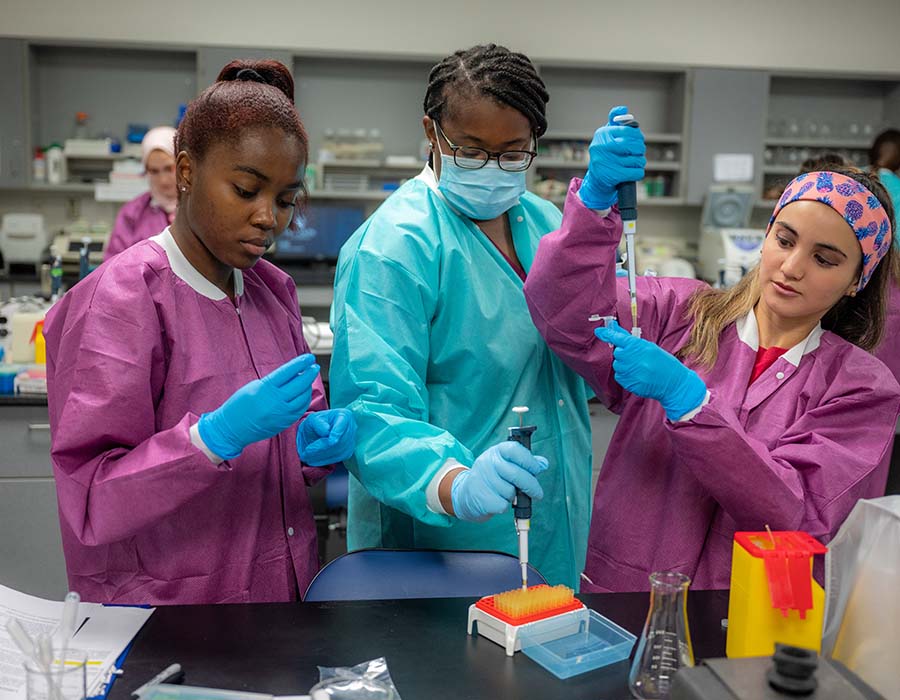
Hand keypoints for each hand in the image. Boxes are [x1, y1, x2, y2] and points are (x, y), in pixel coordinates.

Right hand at [198, 354, 318, 458]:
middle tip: (314, 366)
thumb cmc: (240, 405)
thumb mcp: (254, 387)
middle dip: (310, 373)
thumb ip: (273, 381)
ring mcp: (281, 413)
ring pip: (303, 397)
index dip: (300, 363)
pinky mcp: (284, 423)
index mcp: (265, 388)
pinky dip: (305, 399)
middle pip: (299, 384)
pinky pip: (301, 409)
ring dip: (308, 386)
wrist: (232, 429)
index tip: (309, 357)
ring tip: (309, 379)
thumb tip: (292, 374)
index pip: (288, 372)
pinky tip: (305, 393)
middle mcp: (275, 401)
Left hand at [297, 408, 356, 465]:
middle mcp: (351, 428)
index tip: (330, 441)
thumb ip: (318, 424)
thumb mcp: (313, 419)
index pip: (342, 425)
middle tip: (307, 452)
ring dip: (322, 457)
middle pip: (340, 441)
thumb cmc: (316, 423)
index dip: (337, 433)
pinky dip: (326, 460)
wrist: (317, 431)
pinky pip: (338, 458)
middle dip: (322, 449)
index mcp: (344, 415)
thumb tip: (326, 431)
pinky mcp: (348, 451)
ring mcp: (351, 440)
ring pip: (339, 452)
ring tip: (307, 457)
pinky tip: (315, 460)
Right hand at [450, 442, 547, 521]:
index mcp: (496, 451)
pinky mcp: (481, 497)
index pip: (515, 450)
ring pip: (510, 492)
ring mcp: (482, 479)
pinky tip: (498, 500)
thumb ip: (525, 463)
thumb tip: (543, 463)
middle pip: (516, 474)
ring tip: (505, 493)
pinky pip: (503, 504)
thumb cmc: (492, 477)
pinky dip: (504, 506)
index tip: (537, 470)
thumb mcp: (506, 464)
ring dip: (513, 496)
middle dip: (531, 486)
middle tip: (538, 494)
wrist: (466, 493)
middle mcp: (488, 462)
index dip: (529, 461)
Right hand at [579, 105, 646, 209]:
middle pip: (635, 145)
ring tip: (634, 162)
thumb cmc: (605, 153)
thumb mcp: (607, 135)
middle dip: (640, 149)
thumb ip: (615, 121)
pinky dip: (638, 172)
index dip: (638, 136)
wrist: (597, 179)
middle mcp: (601, 146)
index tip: (638, 140)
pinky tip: (634, 171)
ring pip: (637, 159)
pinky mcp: (613, 175)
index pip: (630, 131)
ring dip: (639, 161)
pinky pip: (636, 172)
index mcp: (602, 134)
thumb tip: (623, 108)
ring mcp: (606, 161)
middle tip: (638, 151)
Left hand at [594, 320, 706, 419]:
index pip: (618, 338)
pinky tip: (638, 376)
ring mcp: (629, 372)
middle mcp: (632, 358)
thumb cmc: (663, 363)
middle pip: (617, 353)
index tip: (598, 332)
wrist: (673, 383)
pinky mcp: (628, 383)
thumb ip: (629, 338)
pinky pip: (619, 376)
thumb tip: (613, 328)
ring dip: (625, 365)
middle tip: (638, 358)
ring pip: (617, 365)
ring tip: (640, 368)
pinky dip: (626, 375)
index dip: (607, 334)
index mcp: (638, 346)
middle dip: (624, 354)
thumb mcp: (649, 347)